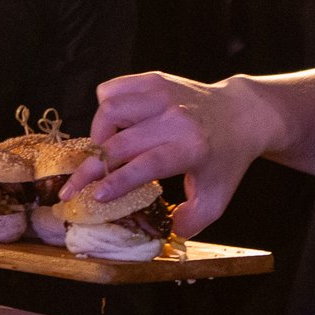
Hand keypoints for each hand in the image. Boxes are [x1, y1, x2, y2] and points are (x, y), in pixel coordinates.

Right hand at [63, 72, 270, 239]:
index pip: (147, 163)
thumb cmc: (225, 160)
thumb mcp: (216, 199)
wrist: (241, 114)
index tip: (95, 197)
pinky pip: (116, 87)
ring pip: (112, 107)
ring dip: (98, 133)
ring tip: (101, 152)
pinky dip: (106, 105)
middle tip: (73, 188)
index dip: (117, 180)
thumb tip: (161, 234)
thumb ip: (190, 223)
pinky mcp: (156, 80)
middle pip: (121, 141)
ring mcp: (165, 94)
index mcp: (192, 147)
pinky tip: (113, 125)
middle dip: (91, 168)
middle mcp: (176, 117)